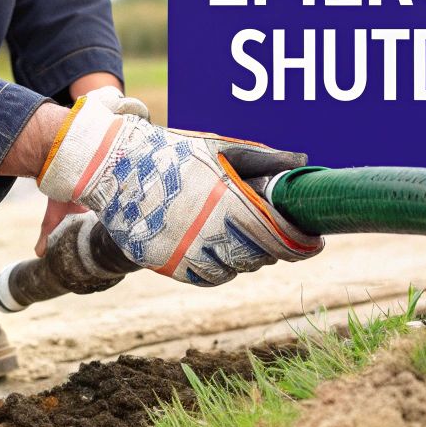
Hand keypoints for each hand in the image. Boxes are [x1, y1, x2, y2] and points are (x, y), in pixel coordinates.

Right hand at [36, 92, 321, 284]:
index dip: (300, 244)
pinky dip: (217, 271)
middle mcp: (204, 229)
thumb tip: (302, 161)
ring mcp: (181, 249)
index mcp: (224, 199)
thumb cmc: (171, 152)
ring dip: (245, 261)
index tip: (314, 243)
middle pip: (257, 256)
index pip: (275, 235)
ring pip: (230, 271)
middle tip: (280, 239)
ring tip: (247, 244)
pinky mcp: (162, 262)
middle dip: (274, 250)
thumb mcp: (217, 148)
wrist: (111, 165)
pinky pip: (202, 278)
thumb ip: (262, 159)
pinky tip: (219, 254)